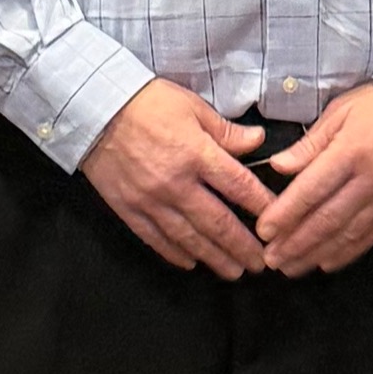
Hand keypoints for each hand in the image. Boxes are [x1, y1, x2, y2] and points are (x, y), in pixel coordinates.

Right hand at [78, 79, 275, 277]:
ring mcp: (151, 200)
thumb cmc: (145, 102)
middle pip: (218, 223)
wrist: (94, 107)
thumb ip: (225, 131)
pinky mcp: (129, 208)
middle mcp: (176, 182)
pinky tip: (191, 262)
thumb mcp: (192, 106)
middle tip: (261, 263)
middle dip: (242, 247)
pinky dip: (176, 254)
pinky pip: (156, 238)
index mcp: (196, 153)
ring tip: (233, 272)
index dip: (262, 207)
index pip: (239, 186)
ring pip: (190, 238)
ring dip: (215, 258)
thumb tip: (257, 142)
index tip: (278, 221)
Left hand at [255, 83, 372, 274]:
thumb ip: (310, 143)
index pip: (310, 191)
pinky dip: (346, 254)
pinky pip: (369, 238)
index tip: (263, 230)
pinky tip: (325, 262)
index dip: (285, 214)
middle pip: (325, 220)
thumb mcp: (342, 110)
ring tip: (291, 267)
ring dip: (315, 254)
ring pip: (345, 236)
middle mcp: (369, 181)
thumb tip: (279, 166)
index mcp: (350, 152)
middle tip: (271, 259)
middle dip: (294, 243)